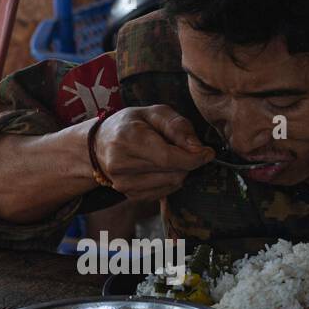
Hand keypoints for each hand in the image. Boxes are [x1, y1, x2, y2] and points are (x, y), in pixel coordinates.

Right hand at [92, 106, 214, 200]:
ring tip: (169, 156)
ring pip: (172, 184)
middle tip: (185, 149)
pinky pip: (165, 192)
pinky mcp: (131, 196)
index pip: (168, 158)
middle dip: (188, 162)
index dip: (194, 158)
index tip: (208, 152)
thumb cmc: (130, 124)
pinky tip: (161, 168)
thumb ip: (178, 127)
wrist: (100, 144)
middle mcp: (122, 165)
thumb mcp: (154, 112)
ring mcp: (124, 184)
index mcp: (127, 139)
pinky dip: (171, 180)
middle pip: (174, 173)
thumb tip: (199, 149)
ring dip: (180, 171)